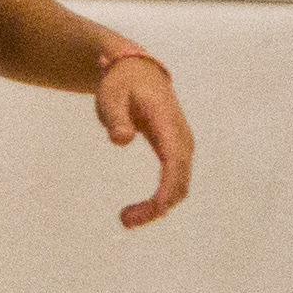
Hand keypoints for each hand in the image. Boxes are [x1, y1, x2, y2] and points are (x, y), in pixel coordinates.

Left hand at [96, 55, 193, 227]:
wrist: (139, 71)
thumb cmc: (122, 84)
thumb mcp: (111, 96)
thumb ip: (115, 118)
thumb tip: (121, 140)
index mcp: (168, 123)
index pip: (175, 160)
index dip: (168, 187)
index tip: (156, 209)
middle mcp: (181, 138)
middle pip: (180, 180)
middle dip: (157, 206)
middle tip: (124, 220)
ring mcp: (182, 147)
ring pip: (180, 186)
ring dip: (158, 207)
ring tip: (126, 218)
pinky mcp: (176, 153)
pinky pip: (175, 182)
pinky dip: (160, 199)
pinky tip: (140, 209)